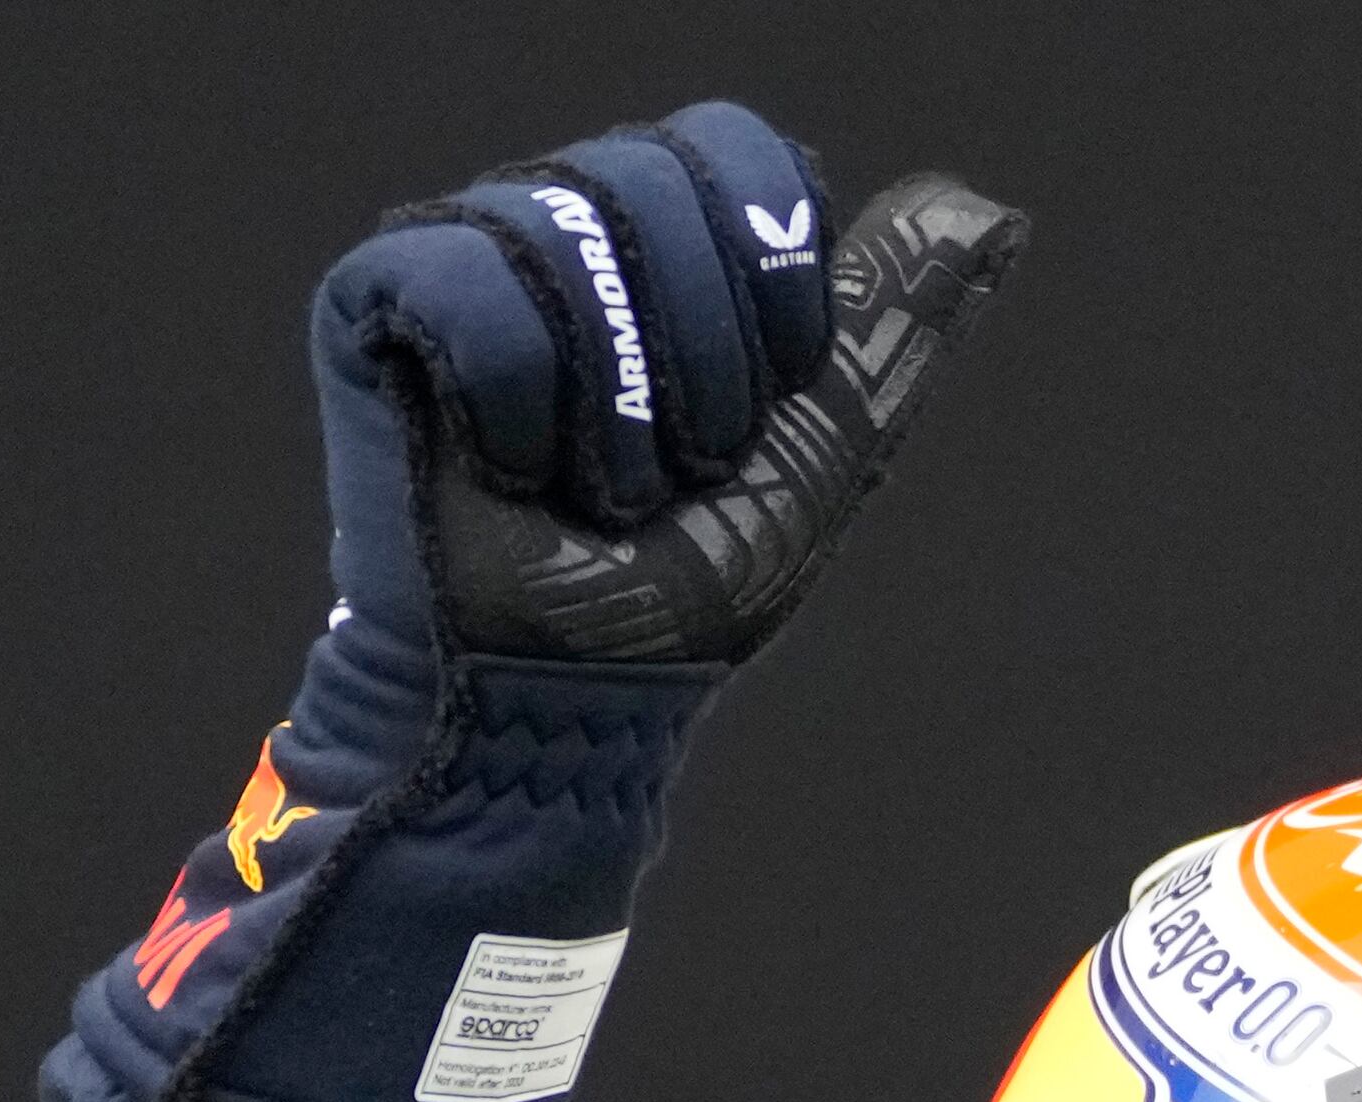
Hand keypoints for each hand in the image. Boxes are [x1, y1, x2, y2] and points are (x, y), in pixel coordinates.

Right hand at [308, 105, 1028, 676]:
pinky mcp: (371, 302)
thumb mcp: (828, 436)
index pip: (740, 150)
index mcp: (664, 230)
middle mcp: (562, 215)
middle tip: (666, 468)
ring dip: (613, 409)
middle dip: (700, 363)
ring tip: (587, 485)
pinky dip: (515, 407)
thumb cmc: (688, 585)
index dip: (772, 286)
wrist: (580, 691)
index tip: (761, 402)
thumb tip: (991, 208)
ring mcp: (462, 250)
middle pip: (655, 179)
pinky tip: (501, 469)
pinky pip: (471, 289)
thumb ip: (896, 314)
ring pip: (567, 234)